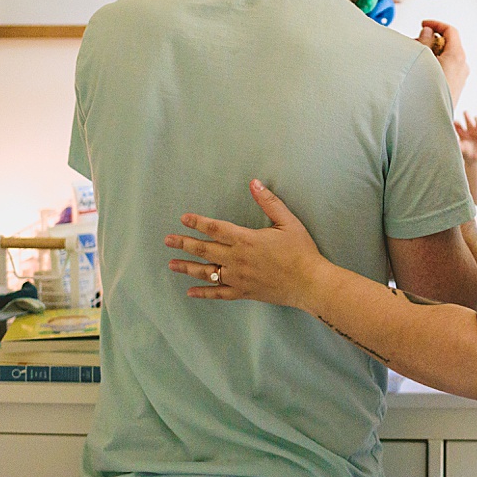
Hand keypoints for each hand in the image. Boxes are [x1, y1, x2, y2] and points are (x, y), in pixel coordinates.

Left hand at [165, 180, 324, 309]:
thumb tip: (254, 183)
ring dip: (188, 267)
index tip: (183, 218)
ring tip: (171, 264)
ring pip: (207, 272)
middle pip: (205, 249)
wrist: (309, 282)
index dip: (198, 222)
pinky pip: (219, 294)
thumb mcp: (288, 221)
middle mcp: (237, 259)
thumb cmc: (301, 251)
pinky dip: (204, 293)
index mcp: (246, 239)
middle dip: (184, 243)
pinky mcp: (244, 292)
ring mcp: (239, 277)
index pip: (215, 228)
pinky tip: (191, 292)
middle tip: (167, 240)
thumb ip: (269, 202)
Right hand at [418, 20, 468, 105]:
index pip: (451, 31)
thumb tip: (428, 31)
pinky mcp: (456, 87)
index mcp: (457, 56)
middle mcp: (463, 65)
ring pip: (447, 57)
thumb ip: (425, 41)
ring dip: (431, 53)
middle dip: (430, 40)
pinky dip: (435, 64)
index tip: (423, 24)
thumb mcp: (423, 60)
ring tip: (415, 60)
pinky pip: (447, 68)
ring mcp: (461, 77)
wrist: (430, 120)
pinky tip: (421, 71)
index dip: (436, 24)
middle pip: (448, 44)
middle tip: (415, 44)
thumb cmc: (427, 90)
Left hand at [454, 112, 476, 161]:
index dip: (457, 123)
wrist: (475, 159)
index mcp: (462, 132)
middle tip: (465, 111)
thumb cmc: (466, 152)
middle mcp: (470, 130)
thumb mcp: (460, 149)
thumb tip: (452, 142)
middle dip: (467, 116)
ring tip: (476, 118)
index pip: (459, 125)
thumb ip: (458, 145)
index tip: (455, 122)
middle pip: (468, 121)